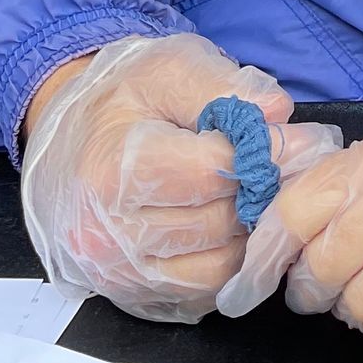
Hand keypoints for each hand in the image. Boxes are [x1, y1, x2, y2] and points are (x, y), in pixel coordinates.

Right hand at [19, 31, 341, 323]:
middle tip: (287, 169)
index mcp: (113, 171)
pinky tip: (228, 227)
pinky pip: (197, 295)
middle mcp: (107, 234)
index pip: (211, 173)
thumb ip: (223, 87)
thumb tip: (278, 113)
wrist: (64, 138)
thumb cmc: (120, 98)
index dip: (263, 154)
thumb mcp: (166, 67)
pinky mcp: (127, 296)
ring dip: (246, 233)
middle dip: (259, 193)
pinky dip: (223, 264)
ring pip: (214, 268)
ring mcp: (115, 273)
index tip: (298, 139)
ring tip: (256, 195)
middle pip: (216, 223)